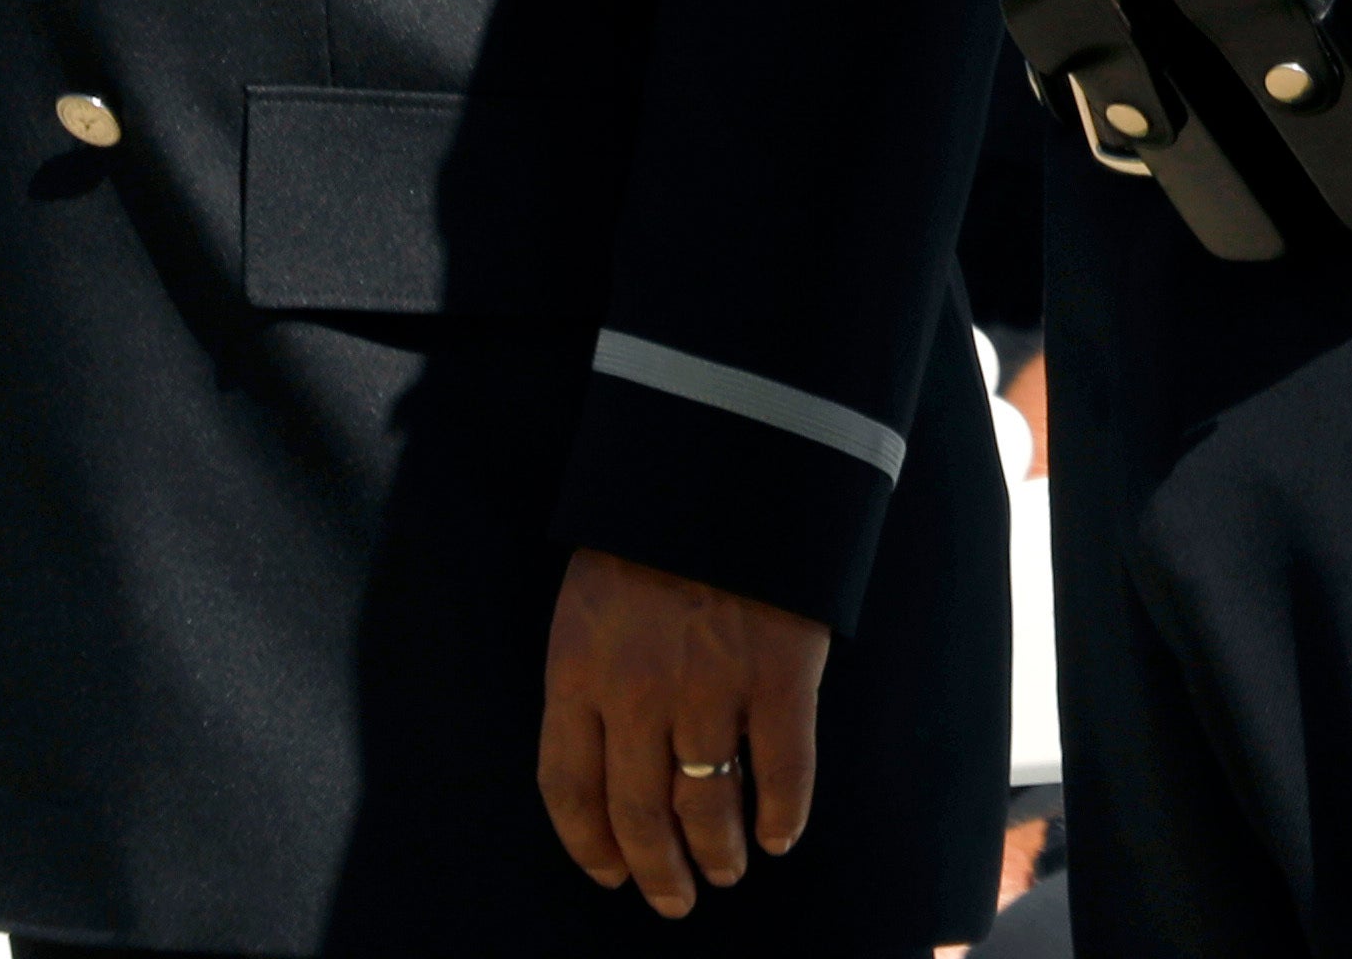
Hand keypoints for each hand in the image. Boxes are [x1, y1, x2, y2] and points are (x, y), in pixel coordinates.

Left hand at [537, 549, 830, 915]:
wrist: (726, 452)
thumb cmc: (651, 527)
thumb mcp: (589, 597)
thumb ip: (592, 676)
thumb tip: (610, 760)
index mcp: (576, 668)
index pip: (567, 789)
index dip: (590, 846)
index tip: (610, 875)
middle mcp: (635, 692)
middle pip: (638, 815)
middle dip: (657, 871)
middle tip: (674, 899)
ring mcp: (710, 687)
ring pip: (708, 808)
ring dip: (719, 853)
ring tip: (728, 869)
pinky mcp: (779, 677)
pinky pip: (782, 774)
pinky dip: (784, 815)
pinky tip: (781, 833)